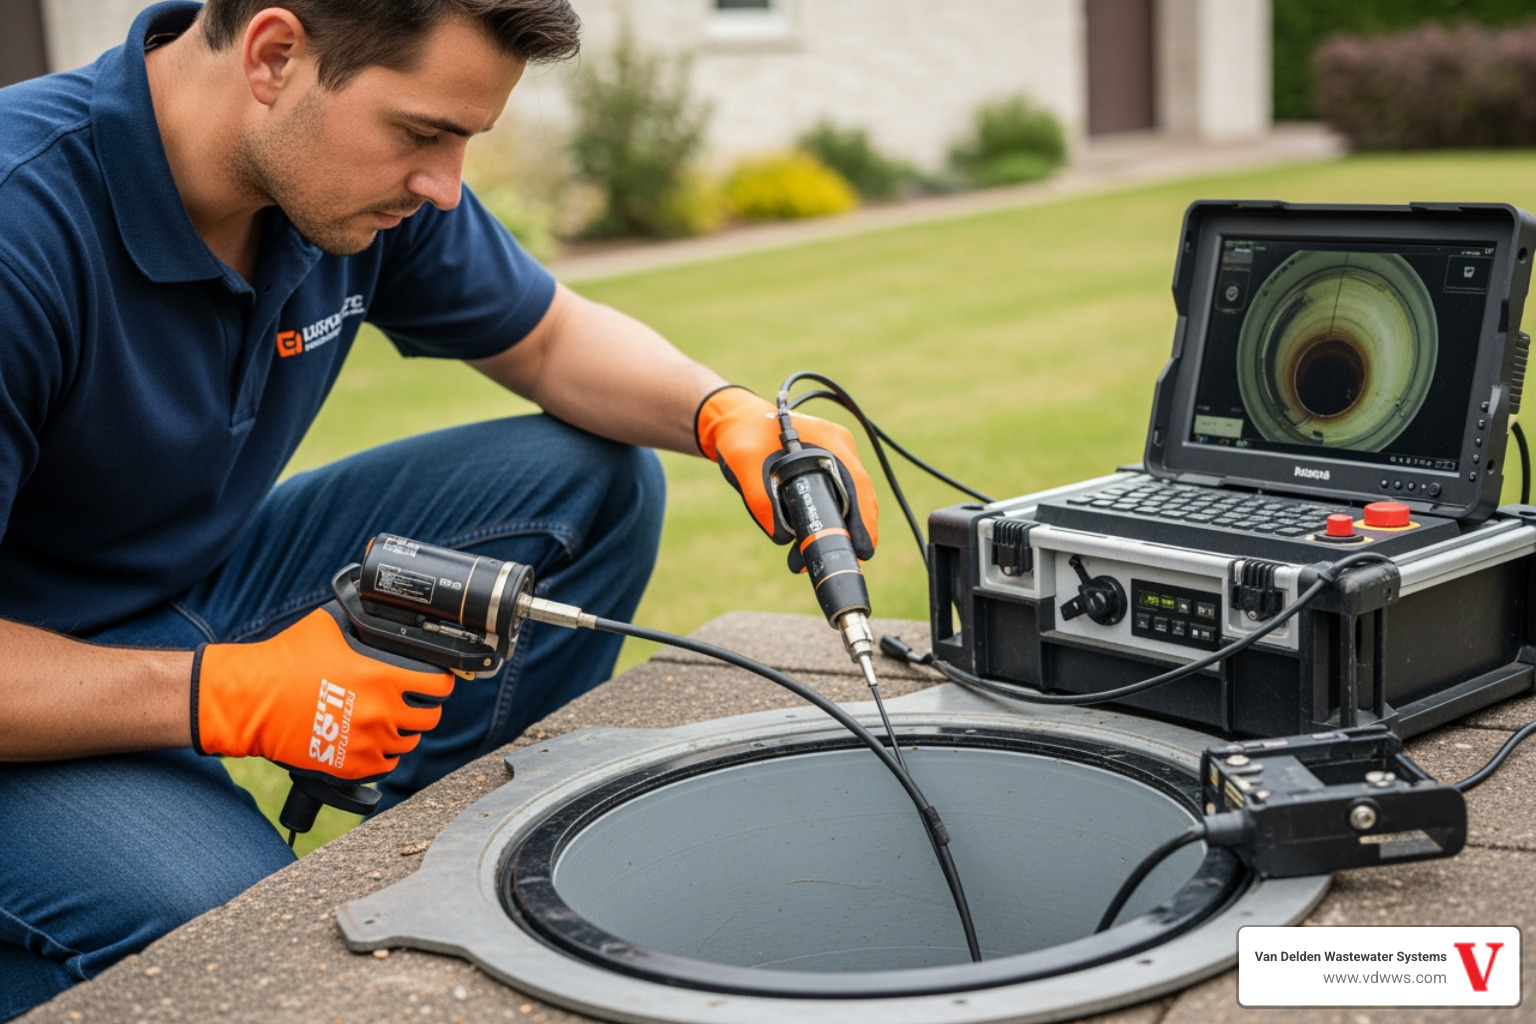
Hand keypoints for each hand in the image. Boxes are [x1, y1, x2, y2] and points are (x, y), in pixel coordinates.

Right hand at [191, 605, 453, 780]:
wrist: (252, 701)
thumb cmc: (284, 661)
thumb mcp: (327, 626)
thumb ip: (357, 620)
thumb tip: (370, 605)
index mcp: (382, 678)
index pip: (438, 687)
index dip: (442, 683)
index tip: (438, 681)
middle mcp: (381, 713)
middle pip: (429, 719)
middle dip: (425, 708)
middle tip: (414, 702)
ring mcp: (366, 743)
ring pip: (408, 743)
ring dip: (404, 732)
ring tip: (391, 721)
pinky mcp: (349, 766)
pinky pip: (385, 766)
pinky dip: (383, 755)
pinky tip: (374, 741)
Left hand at [694, 385, 877, 560]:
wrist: (734, 421)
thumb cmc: (741, 435)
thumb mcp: (744, 465)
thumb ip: (761, 500)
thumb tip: (784, 538)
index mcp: (830, 441)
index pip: (858, 485)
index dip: (864, 520)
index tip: (863, 549)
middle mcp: (838, 450)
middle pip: (857, 498)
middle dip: (850, 533)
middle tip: (842, 563)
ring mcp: (833, 460)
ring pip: (845, 503)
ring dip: (833, 531)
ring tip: (804, 559)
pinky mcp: (823, 471)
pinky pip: (831, 500)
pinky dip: (822, 521)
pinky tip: (803, 542)